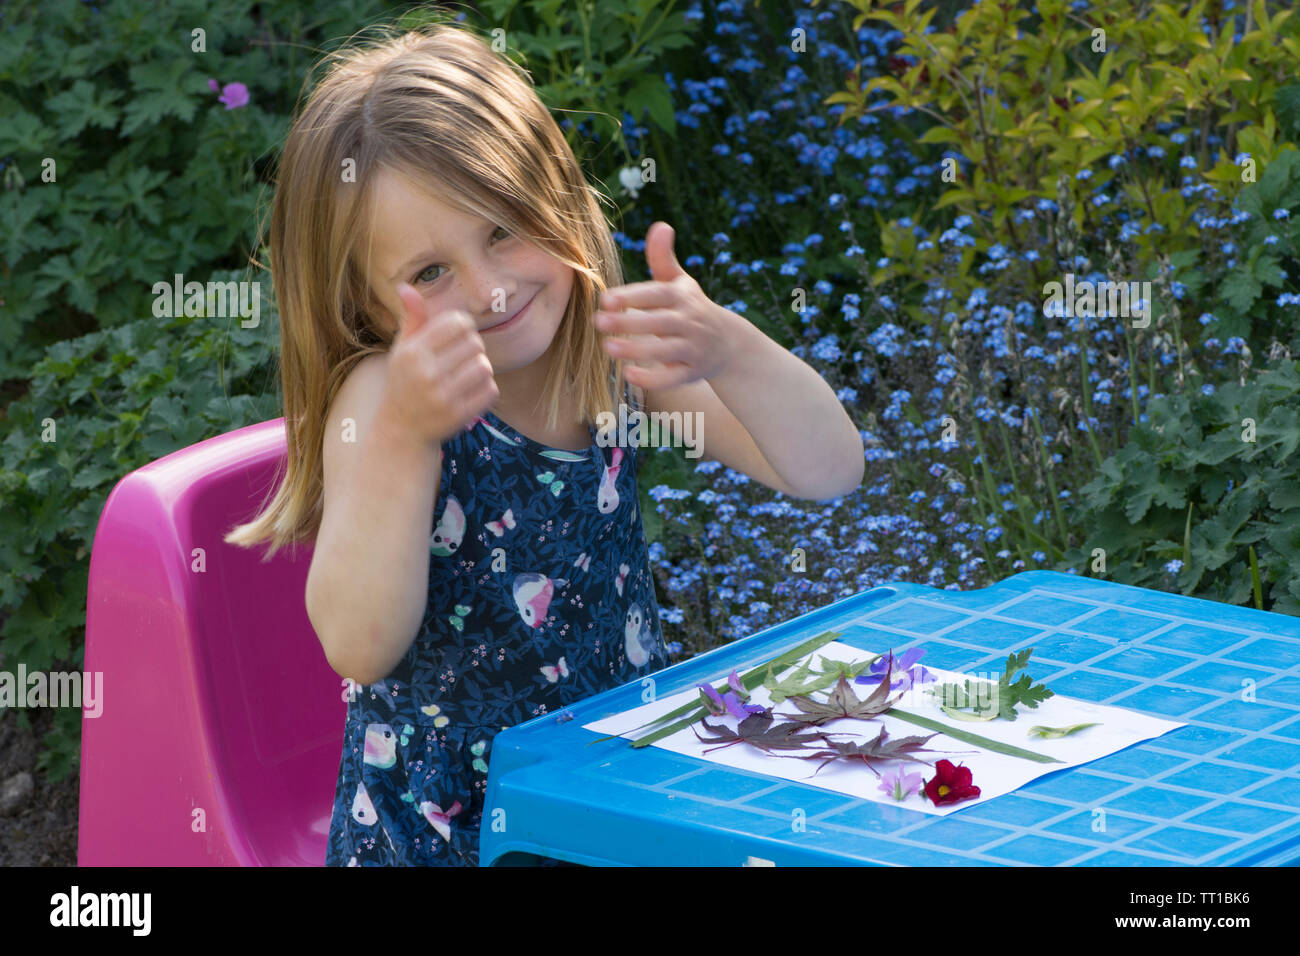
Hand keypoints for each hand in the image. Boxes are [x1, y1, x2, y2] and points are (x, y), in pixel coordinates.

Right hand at [379, 282, 497, 447]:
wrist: (401, 432)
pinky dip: (486, 390)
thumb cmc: (404, 382)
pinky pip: (490, 390)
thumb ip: (411, 319)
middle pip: (474, 342)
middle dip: (473, 348)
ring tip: (466, 376)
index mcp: (413, 352)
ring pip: (485, 366)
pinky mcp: (458, 415)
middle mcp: (426, 373)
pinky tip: (470, 393)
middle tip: (462, 358)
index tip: (457, 336)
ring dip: (480, 369)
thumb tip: (406, 286)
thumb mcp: (402, 350)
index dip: (463, 326)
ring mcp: (443, 396)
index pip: (457, 322)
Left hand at [594, 221, 737, 388]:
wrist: (729, 344)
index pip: (657, 294)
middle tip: (598, 322)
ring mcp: (693, 348)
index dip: (633, 296)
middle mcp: (689, 322)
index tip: (606, 299)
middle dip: (630, 323)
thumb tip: (660, 225)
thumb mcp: (680, 283)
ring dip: (637, 350)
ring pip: (665, 351)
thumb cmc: (692, 308)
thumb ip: (663, 258)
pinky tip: (629, 375)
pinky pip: (674, 378)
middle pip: (659, 322)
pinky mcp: (692, 372)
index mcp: (682, 297)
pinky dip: (654, 379)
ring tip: (608, 348)